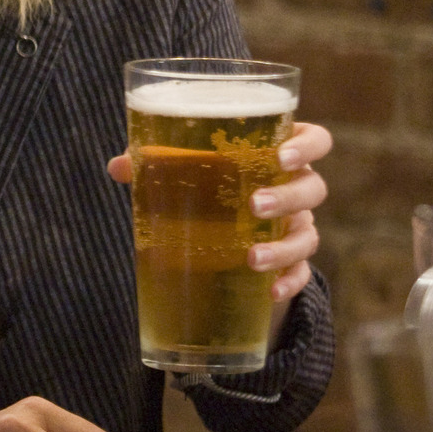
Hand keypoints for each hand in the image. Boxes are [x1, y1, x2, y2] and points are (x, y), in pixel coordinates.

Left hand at [108, 120, 333, 302]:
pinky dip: (289, 282)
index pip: (314, 141)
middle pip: (312, 188)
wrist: (227, 234)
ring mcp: (297, 226)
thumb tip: (118, 167)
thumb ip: (156, 164)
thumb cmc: (211, 185)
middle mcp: (295, 188)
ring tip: (252, 258)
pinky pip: (302, 273)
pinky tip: (270, 290)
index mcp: (277, 156)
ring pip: (308, 234)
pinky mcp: (292, 262)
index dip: (307, 146)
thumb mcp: (187, 172)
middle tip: (253, 205)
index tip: (282, 154)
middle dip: (286, 196)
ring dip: (284, 246)